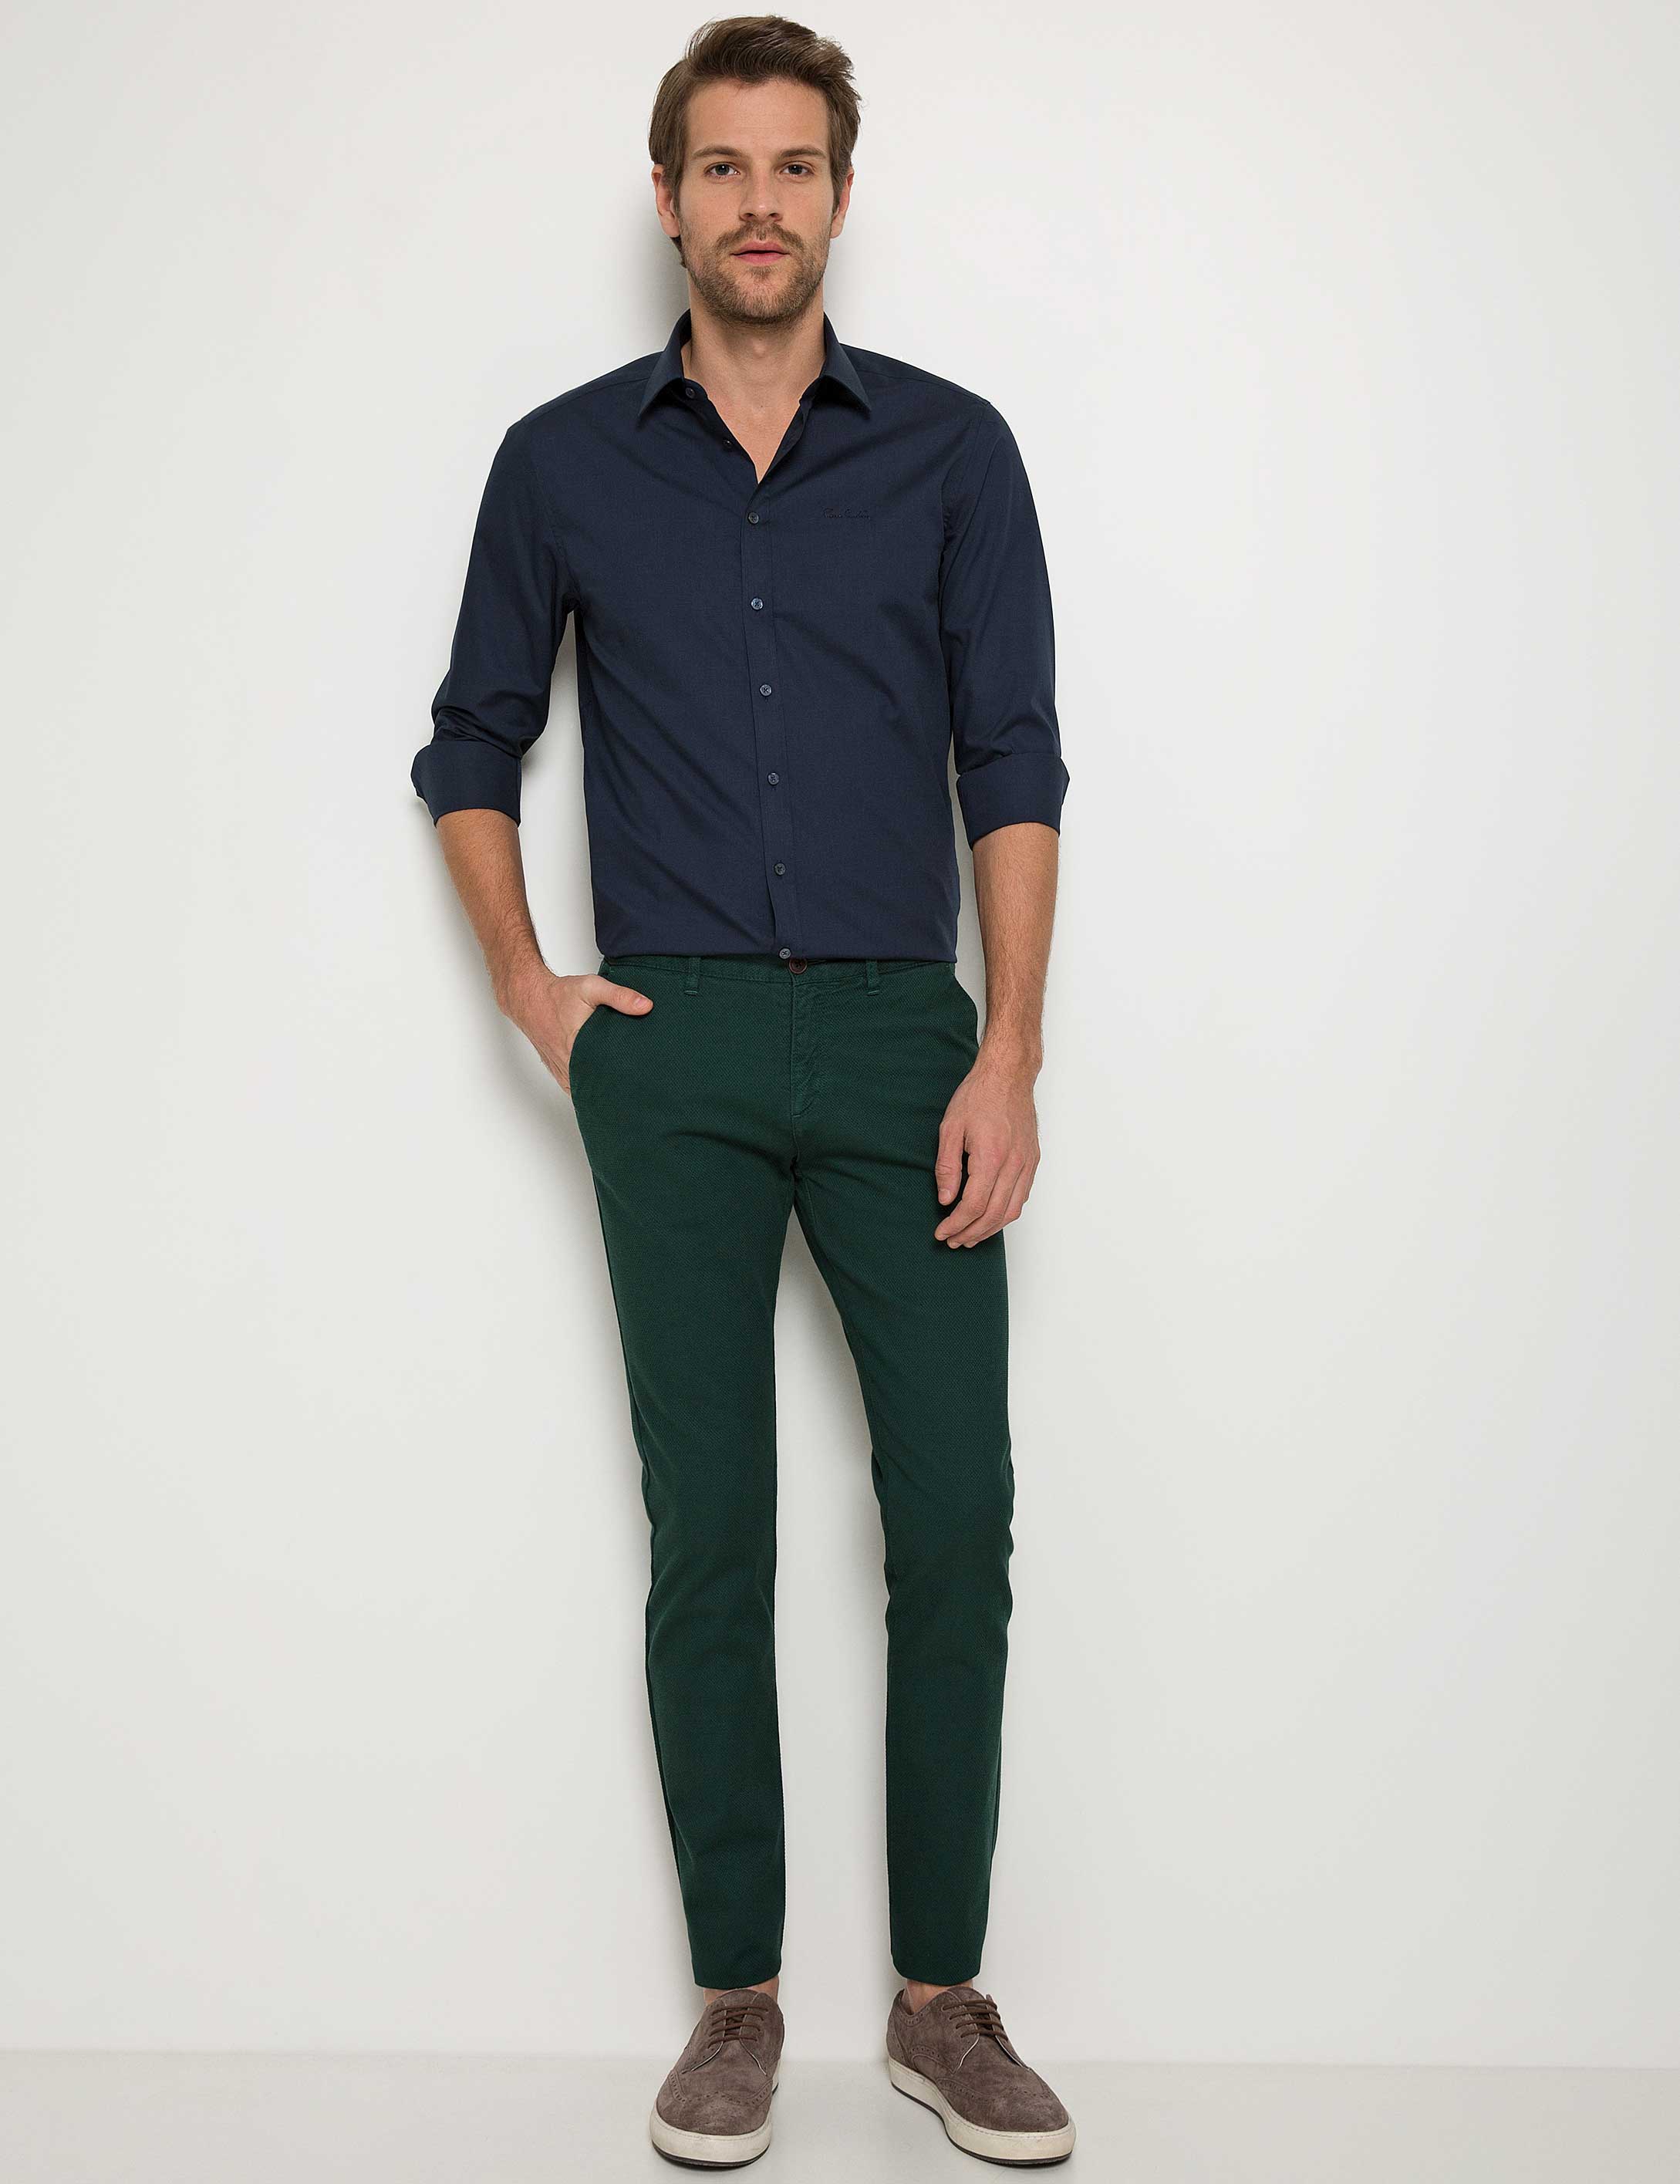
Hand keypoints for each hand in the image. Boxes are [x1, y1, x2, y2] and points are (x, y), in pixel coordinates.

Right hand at [495, 966, 652, 1094]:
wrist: (530, 998)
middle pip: (597, 1086)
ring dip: (601, 1089)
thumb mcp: (592, 988)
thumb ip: (620, 996)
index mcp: (578, 1046)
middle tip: (637, 1087)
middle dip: (617, 1087)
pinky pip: (574, 1088)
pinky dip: (587, 1088)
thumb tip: (645, 1006)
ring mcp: (562, 1070)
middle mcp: (568, 1063)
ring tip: (623, 1089)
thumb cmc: (558, 995)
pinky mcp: (558, 1072)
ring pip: (584, 1091)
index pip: (606, 1074)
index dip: (624, 1080)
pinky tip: (601, 1086)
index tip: (639, 1081)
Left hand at [933, 1043, 1040, 1245]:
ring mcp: (1027, 1163)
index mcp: (991, 1156)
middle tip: (953, 1241)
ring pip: (1012, 1210)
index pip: (974, 1205)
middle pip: (994, 1214)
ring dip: (990, 1229)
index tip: (941, 1232)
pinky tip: (990, 1217)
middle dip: (971, 1233)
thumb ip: (947, 1167)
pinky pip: (1022, 1197)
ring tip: (969, 1236)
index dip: (956, 1224)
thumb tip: (945, 1199)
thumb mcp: (950, 1128)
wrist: (1008, 1075)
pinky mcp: (1033, 1160)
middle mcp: (1014, 1164)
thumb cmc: (978, 1096)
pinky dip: (1005, 1214)